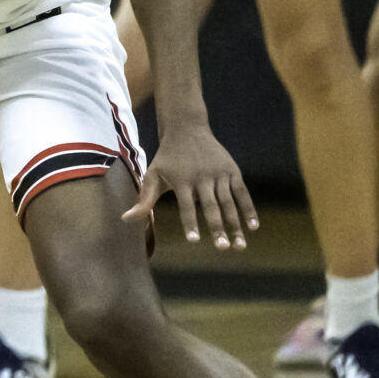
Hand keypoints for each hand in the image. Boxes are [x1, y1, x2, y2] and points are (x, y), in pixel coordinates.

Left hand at [130, 123, 256, 250]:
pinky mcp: (232, 171)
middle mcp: (202, 177)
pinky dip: (248, 209)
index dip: (190, 222)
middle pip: (211, 206)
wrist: (187, 129)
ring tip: (239, 246)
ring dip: (235, 225)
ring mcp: (219, 174)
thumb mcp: (153, 175)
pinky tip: (253, 227)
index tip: (194, 240)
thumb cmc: (167, 158)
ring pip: (229, 203)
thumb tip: (125, 219)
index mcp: (182, 180)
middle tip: (222, 248)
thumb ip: (143, 200)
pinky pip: (242, 193)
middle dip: (217, 228)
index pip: (186, 206)